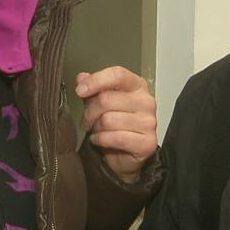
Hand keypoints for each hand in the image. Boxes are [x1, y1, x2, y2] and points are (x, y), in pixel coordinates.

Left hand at [76, 66, 156, 182]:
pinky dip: (101, 140)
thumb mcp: (101, 103)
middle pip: (107, 99)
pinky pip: (115, 137)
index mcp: (137, 86)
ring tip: (98, 130)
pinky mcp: (147, 142)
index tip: (80, 90)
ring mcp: (149, 122)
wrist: (126, 154)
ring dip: (96, 128)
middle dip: (90, 112)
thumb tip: (82, 78)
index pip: (117, 75)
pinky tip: (100, 140)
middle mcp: (146, 101)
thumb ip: (92, 88)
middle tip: (87, 120)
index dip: (96, 81)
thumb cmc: (115, 126)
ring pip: (108, 120)